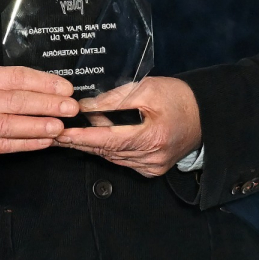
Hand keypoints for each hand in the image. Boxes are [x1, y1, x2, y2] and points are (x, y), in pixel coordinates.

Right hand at [0, 64, 79, 162]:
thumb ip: (11, 82)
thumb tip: (51, 88)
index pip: (17, 77)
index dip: (44, 83)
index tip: (67, 89)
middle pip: (16, 101)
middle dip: (47, 104)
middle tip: (71, 108)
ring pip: (9, 125)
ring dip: (37, 126)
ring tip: (59, 126)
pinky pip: (4, 145)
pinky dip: (26, 144)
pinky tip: (44, 141)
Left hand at [52, 76, 203, 177]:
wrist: (205, 115)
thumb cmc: (178, 98)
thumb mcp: (147, 89)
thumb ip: (114, 99)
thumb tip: (85, 107)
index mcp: (152, 138)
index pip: (107, 141)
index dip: (81, 138)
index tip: (59, 133)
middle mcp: (151, 158)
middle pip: (106, 151)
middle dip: (78, 141)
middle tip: (53, 132)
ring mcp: (152, 167)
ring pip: (111, 157)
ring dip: (91, 145)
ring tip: (69, 133)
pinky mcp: (151, 170)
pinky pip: (121, 161)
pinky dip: (107, 150)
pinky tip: (94, 139)